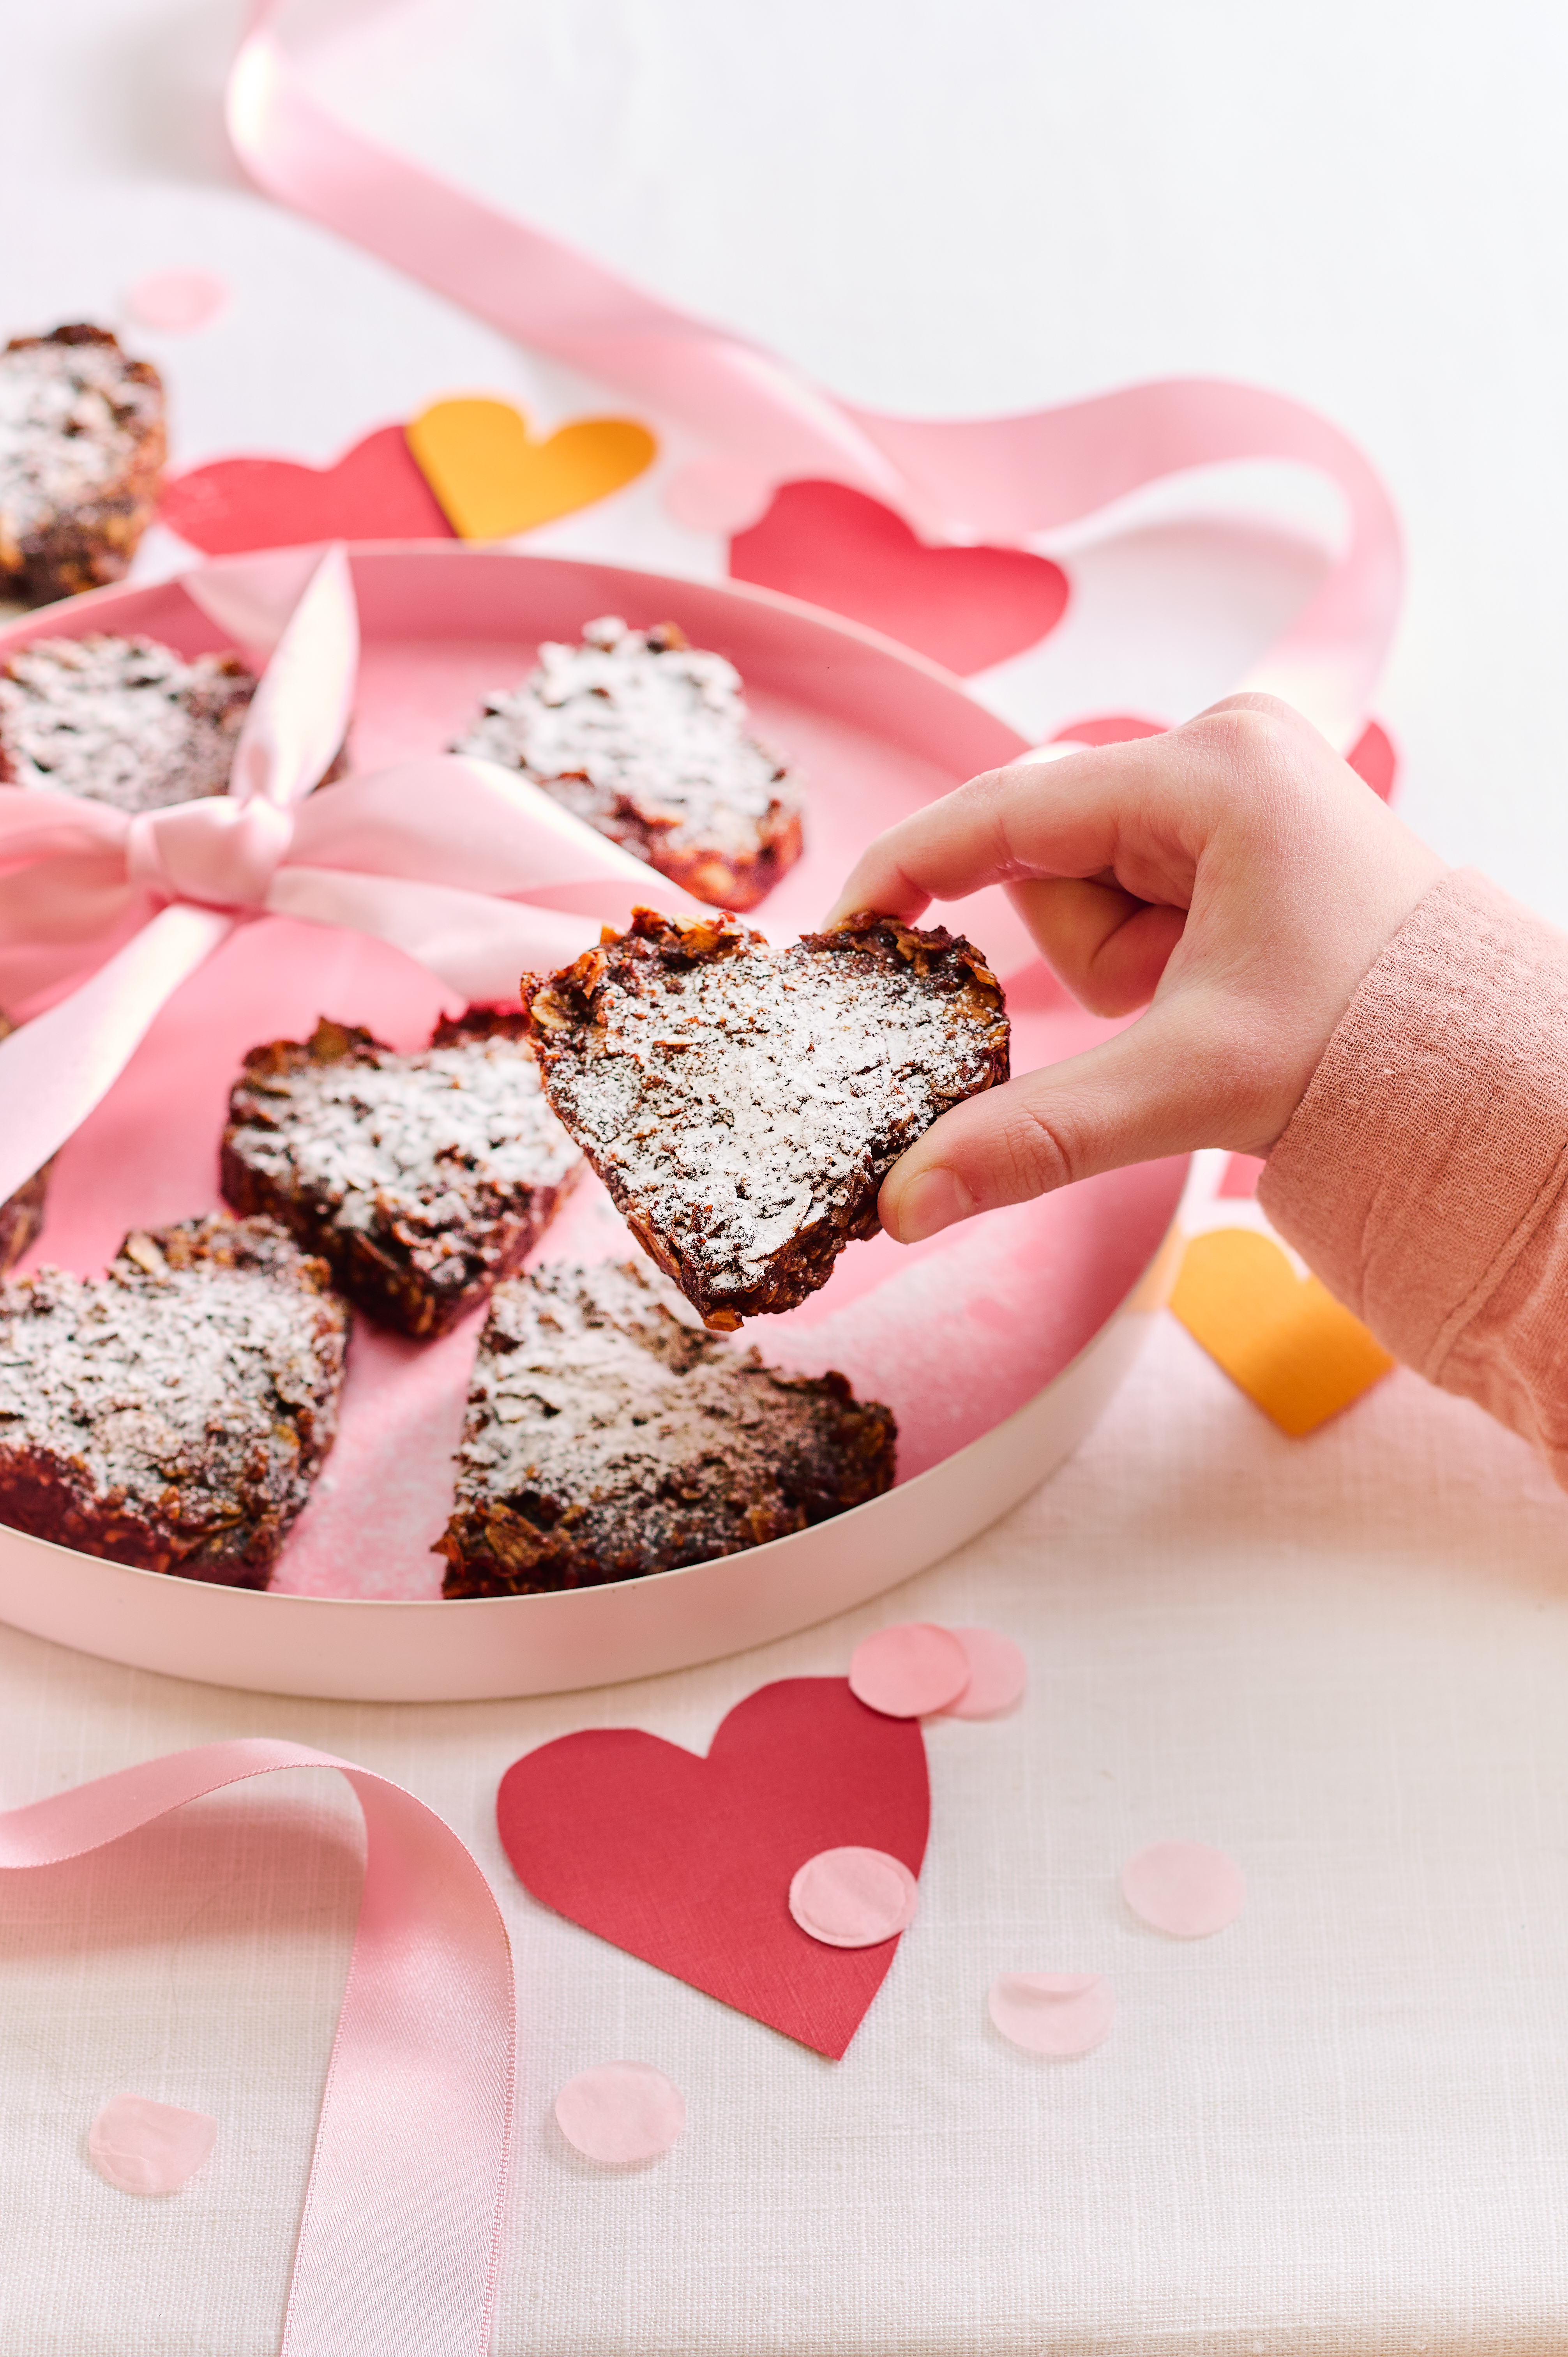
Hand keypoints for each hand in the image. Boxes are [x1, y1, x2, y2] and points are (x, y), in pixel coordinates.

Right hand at [826, 695, 1446, 1242]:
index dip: (911, 867)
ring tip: (1214, 993)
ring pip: (1089, 874)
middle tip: (1176, 1000)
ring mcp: (1238, 776)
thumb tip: (902, 1209)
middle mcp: (1225, 745)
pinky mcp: (1244, 815)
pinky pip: (1135, 879)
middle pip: (1054, 850)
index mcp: (1212, 771)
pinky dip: (1151, 946)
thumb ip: (1035, 1137)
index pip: (1007, 808)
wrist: (1479, 1071)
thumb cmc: (1365, 1048)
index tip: (846, 929)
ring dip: (1126, 958)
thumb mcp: (1189, 1084)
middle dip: (1095, 951)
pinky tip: (1219, 974)